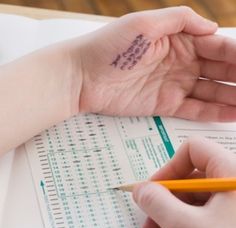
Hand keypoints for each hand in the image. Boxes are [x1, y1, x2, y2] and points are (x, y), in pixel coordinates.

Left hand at [72, 7, 235, 120]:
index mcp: (179, 40)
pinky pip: (194, 108)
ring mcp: (173, 85)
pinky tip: (232, 115)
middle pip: (219, 70)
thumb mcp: (144, 23)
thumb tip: (214, 27)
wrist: (83, 76)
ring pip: (210, 91)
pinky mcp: (164, 105)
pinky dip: (214, 112)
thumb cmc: (109, 46)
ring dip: (232, 97)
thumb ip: (181, 20)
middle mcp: (180, 62)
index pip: (218, 46)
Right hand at [133, 138, 235, 227]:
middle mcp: (235, 180)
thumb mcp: (189, 227)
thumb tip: (139, 190)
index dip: (169, 167)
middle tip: (149, 220)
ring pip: (197, 197)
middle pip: (192, 176)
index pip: (193, 149)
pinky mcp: (235, 217)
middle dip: (166, 198)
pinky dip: (188, 222)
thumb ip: (158, 203)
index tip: (153, 190)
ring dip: (173, 213)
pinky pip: (207, 211)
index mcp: (232, 170)